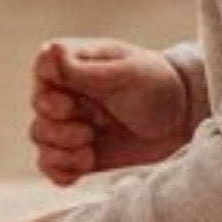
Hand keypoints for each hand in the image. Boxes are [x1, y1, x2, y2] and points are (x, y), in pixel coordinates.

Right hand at [28, 36, 196, 185]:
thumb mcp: (127, 73)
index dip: (50, 92)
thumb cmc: (157, 85)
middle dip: (60, 129)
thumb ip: (87, 70)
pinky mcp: (77, 151)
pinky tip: (83, 166)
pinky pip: (50, 166)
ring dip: (62, 151)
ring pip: (40, 140)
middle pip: (38, 112)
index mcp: (76, 62)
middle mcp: (67, 91)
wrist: (182, 121)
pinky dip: (61, 170)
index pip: (41, 69)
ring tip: (89, 150)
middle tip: (89, 131)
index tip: (72, 104)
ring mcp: (70, 122)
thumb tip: (51, 51)